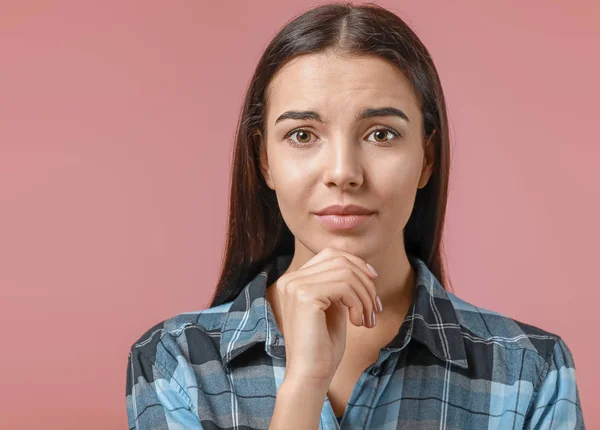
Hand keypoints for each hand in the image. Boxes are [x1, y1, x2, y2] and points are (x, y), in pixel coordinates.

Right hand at [275, 247, 380, 385]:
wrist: (310, 375)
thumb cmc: (323, 347)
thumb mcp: (333, 308)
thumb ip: (339, 286)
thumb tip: (361, 266)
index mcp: (294, 280)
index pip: (330, 255)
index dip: (356, 263)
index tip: (373, 282)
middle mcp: (291, 279)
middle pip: (340, 260)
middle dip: (365, 282)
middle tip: (374, 308)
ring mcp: (295, 286)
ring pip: (345, 273)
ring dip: (364, 296)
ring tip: (368, 319)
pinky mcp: (304, 296)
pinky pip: (344, 286)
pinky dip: (358, 303)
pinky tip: (358, 322)